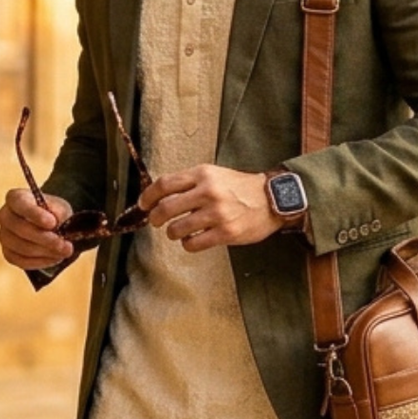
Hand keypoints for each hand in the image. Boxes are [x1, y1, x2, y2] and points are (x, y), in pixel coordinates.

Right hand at [0, 188, 74, 270]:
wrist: (50, 226)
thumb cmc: (53, 213)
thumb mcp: (60, 208)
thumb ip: (58, 212)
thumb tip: (55, 225)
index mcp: (15, 198)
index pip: (18, 202)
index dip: (34, 213)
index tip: (52, 223)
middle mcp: (4, 216)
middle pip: (19, 228)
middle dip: (45, 238)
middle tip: (65, 245)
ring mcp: (4, 236)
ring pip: (21, 247)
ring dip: (46, 252)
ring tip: (65, 251)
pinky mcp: (8, 253)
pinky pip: (21, 261)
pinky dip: (41, 261)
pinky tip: (56, 258)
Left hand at [138, 165, 280, 250]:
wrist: (273, 199)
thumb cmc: (241, 187)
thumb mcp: (215, 175)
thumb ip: (190, 182)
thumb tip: (160, 196)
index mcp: (203, 174)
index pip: (164, 184)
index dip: (148, 196)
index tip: (144, 205)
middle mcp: (209, 192)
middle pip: (165, 208)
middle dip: (154, 218)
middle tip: (156, 222)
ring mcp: (217, 213)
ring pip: (176, 229)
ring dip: (172, 233)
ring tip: (179, 231)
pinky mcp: (226, 232)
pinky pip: (193, 244)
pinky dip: (188, 244)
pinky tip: (194, 239)